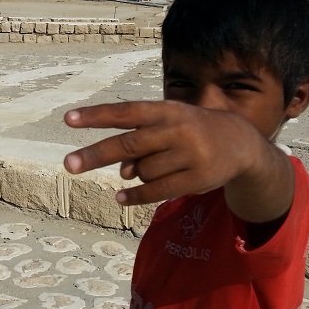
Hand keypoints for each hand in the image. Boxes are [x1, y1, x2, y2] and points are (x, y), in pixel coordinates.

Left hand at [63, 101, 268, 206]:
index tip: (68, 119)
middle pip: (128, 144)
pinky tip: (120, 198)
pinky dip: (135, 196)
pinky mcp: (198, 178)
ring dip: (136, 174)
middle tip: (68, 164)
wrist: (241, 143)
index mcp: (165, 110)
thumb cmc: (189, 131)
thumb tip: (122, 173)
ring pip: (142, 172)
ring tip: (156, 165)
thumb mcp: (165, 126)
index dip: (96, 116)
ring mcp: (189, 154)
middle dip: (95, 154)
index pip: (125, 112)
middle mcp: (176, 129)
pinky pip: (156, 190)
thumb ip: (139, 143)